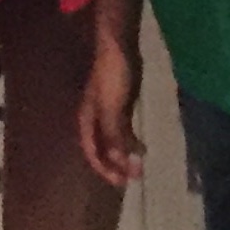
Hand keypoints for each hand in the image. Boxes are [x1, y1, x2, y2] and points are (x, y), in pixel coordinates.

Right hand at [79, 38, 144, 186]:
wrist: (119, 48)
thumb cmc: (112, 78)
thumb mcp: (112, 108)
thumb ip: (114, 136)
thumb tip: (120, 163)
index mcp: (87, 121)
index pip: (93, 153)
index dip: (105, 169)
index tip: (121, 182)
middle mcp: (95, 121)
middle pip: (103, 149)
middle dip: (116, 165)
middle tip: (134, 177)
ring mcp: (108, 113)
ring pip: (114, 141)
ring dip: (124, 155)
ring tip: (139, 167)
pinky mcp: (121, 105)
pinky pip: (123, 130)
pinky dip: (131, 141)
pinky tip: (142, 149)